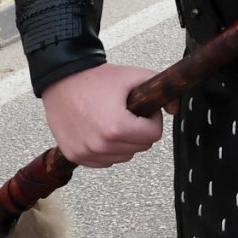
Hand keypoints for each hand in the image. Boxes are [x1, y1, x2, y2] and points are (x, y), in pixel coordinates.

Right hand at [41, 63, 163, 167]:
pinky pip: (104, 161)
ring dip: (124, 142)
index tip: (141, 108)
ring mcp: (85, 153)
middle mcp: (100, 145)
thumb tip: (175, 111)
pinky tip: (100, 131)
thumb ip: (161, 89)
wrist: (62, 80)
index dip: (152, 120)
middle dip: (139, 131)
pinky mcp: (74, 156)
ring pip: (124, 156)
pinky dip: (107, 150)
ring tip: (113, 120)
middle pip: (140, 147)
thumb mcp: (135, 76)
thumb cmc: (98, 78)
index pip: (154, 136)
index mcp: (116, 127)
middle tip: (127, 113)